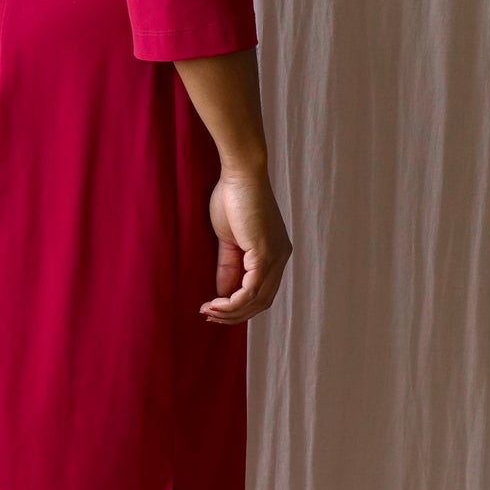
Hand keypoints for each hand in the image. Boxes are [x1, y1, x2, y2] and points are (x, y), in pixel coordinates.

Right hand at [200, 168, 290, 323]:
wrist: (240, 173)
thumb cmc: (232, 197)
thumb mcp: (228, 240)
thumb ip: (228, 266)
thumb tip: (222, 294)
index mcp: (275, 253)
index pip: (262, 292)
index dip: (238, 306)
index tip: (213, 309)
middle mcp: (281, 257)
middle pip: (262, 302)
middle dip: (234, 315)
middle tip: (209, 316)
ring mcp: (276, 257)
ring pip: (257, 300)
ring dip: (231, 312)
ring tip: (209, 312)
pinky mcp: (265, 254)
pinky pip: (250, 290)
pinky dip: (232, 302)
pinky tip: (215, 303)